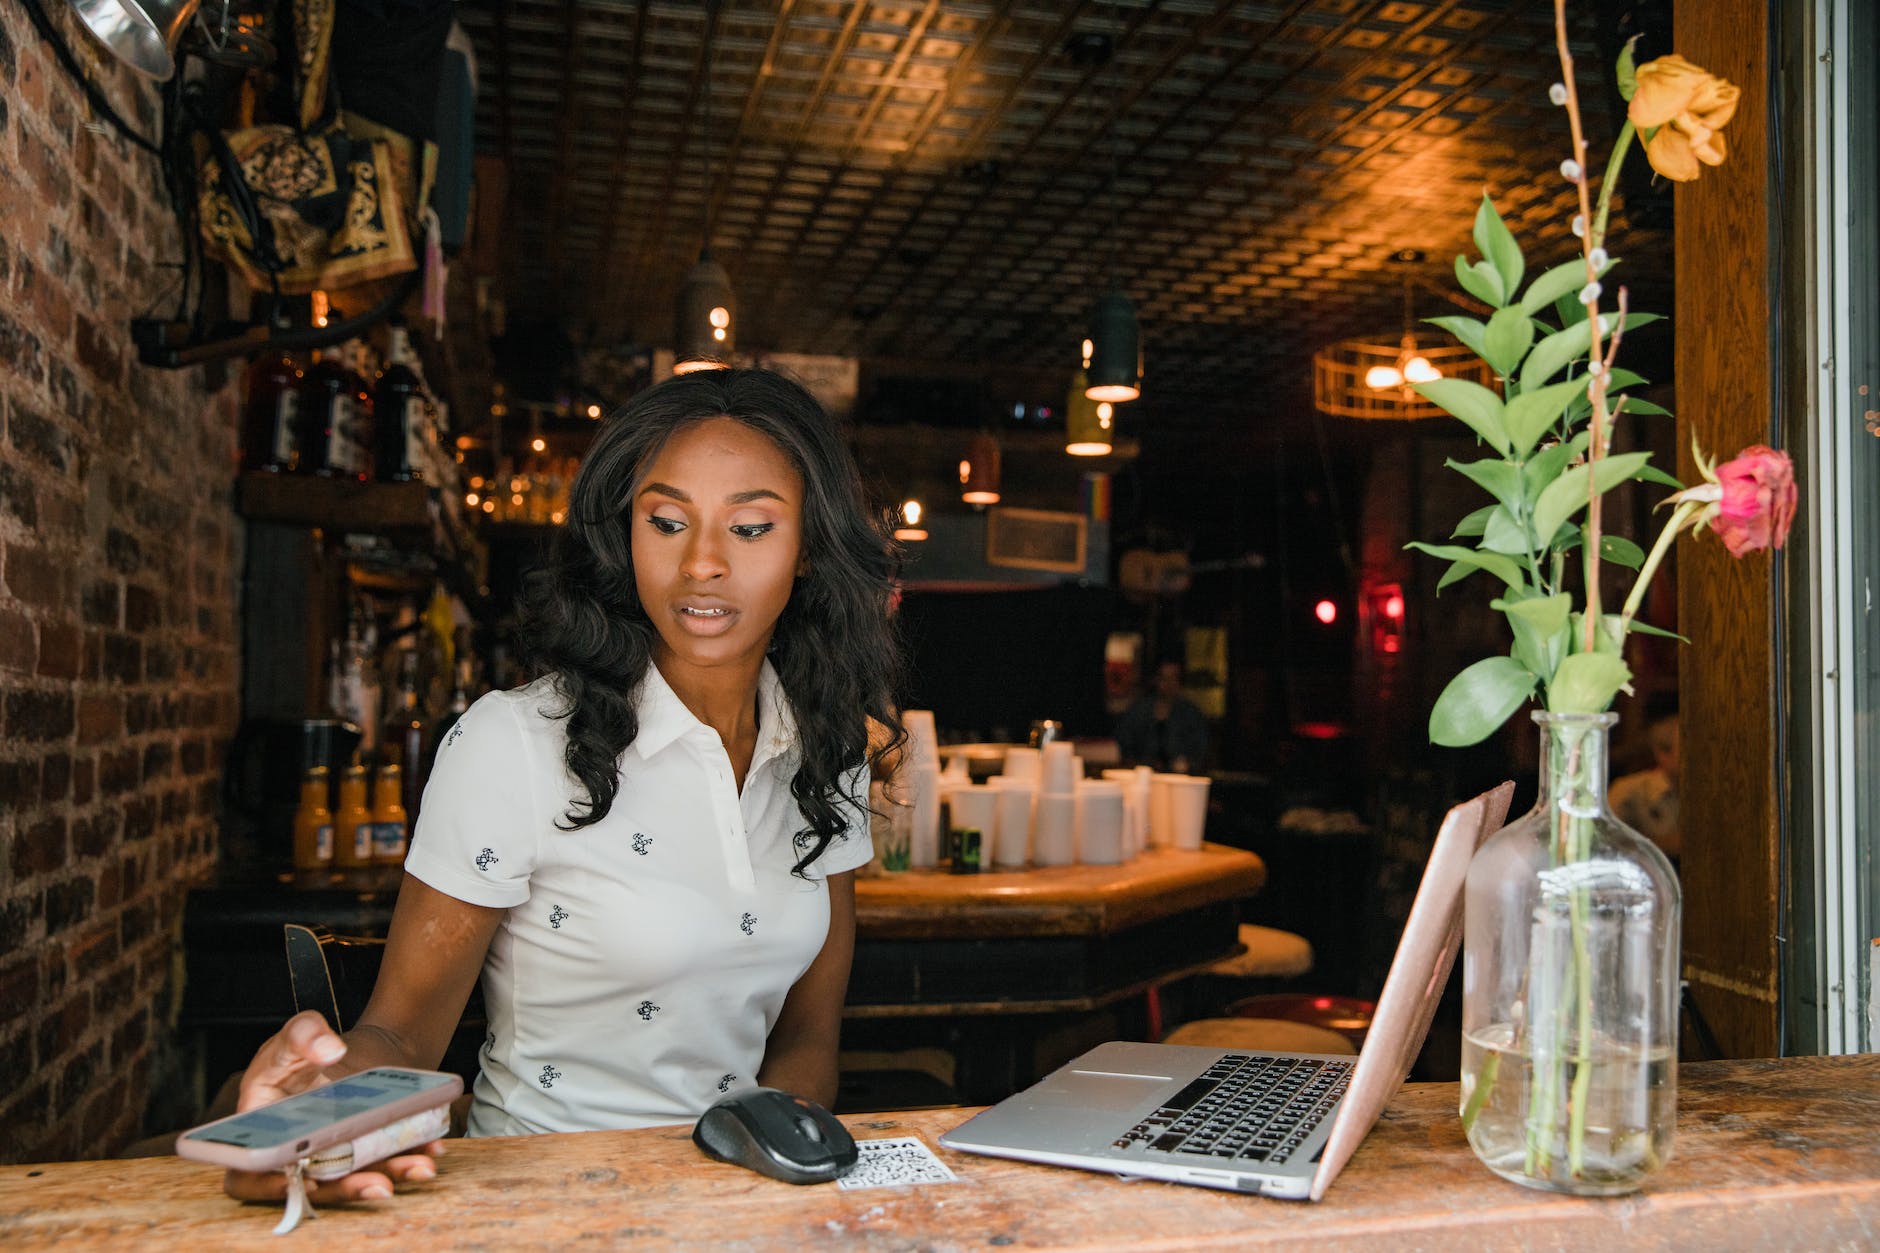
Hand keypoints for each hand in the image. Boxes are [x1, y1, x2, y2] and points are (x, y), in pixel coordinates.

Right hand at [221, 1011, 442, 1203]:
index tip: (306, 1179)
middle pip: (312, 1184)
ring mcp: (334, 1158)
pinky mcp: (366, 1154)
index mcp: (261, 1132)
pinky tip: (432, 1147)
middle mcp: (295, 1154)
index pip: (252, 1173)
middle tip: (379, 1184)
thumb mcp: (298, 1031)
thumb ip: (303, 1034)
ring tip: (420, 1165)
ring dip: (389, 1175)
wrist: (359, 1048)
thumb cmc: (310, 1047)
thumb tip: (330, 1049)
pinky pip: (386, 1164)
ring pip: (356, 1178)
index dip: (273, 1185)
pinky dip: (410, 1157)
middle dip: (346, 1188)